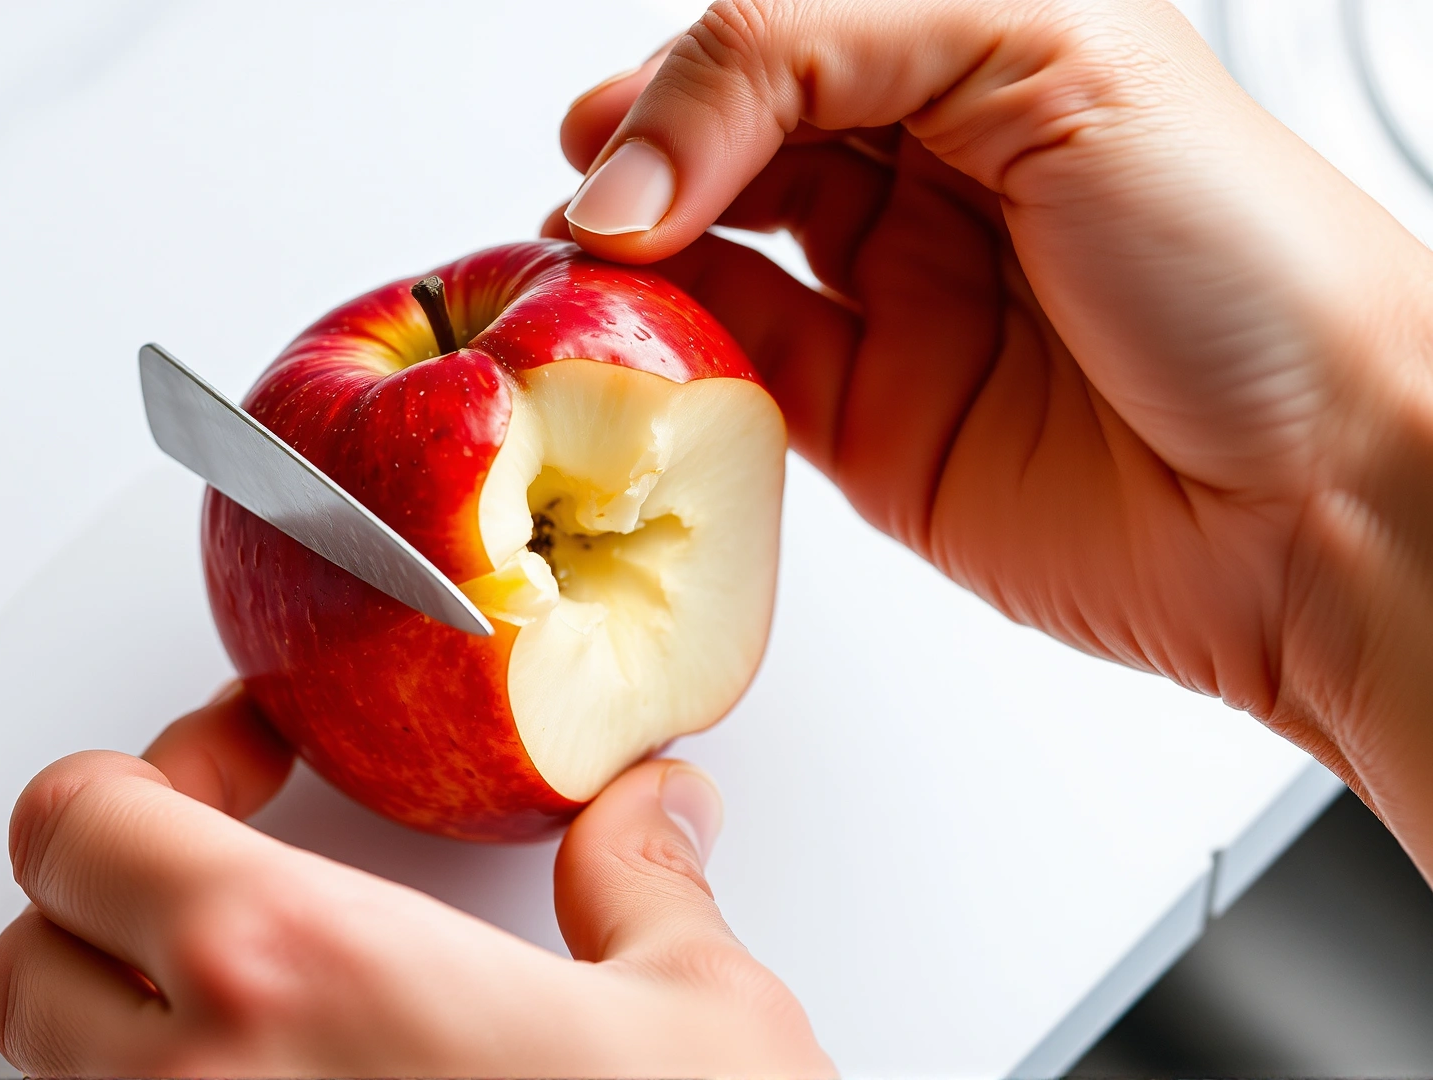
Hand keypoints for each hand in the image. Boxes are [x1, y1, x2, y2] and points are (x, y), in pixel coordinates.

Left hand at [0, 686, 832, 1077]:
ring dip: (133, 1034)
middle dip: (109, 903)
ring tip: (260, 1007)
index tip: (244, 765)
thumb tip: (652, 813)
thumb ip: (640, 879)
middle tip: (222, 879)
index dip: (145, 772)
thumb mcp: (696, 1015)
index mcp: (289, 965)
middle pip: (31, 963)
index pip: (75, 821)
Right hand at [551, 0, 1432, 873]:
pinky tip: (642, 355)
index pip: (786, 35)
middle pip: (731, 139)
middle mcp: (933, 173)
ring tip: (582, 274)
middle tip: (589, 200)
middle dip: (643, 159)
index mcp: (987, 53)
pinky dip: (673, 366)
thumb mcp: (1055, 53)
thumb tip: (646, 159)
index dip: (693, 82)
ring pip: (713, 255)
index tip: (636, 147)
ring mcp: (895, 300)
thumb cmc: (1254, 269)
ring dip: (637, 262)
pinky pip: (737, 379)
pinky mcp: (869, 425)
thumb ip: (823, 47)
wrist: (1328, 500)